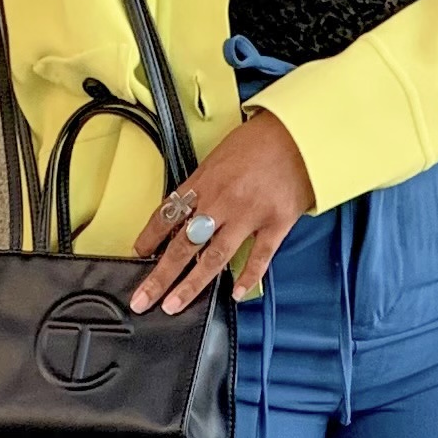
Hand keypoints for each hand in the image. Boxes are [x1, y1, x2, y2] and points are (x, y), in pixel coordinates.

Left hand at [129, 109, 315, 311]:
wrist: (300, 133)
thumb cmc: (260, 140)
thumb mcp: (218, 156)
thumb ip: (202, 186)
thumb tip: (185, 213)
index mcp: (204, 182)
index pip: (167, 215)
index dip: (149, 238)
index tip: (138, 255)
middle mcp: (222, 201)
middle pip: (183, 245)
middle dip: (159, 275)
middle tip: (142, 298)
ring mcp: (249, 215)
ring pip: (213, 257)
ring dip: (191, 285)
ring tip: (173, 305)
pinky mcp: (276, 223)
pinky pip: (259, 257)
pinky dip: (247, 278)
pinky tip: (236, 294)